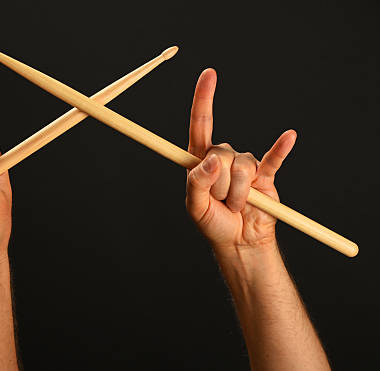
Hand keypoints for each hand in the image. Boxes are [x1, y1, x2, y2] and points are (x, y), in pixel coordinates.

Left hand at [185, 69, 296, 257]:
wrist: (238, 241)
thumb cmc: (212, 222)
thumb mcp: (195, 207)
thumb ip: (197, 182)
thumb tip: (211, 159)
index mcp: (201, 159)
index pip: (200, 124)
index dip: (204, 99)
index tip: (209, 74)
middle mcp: (223, 156)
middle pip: (222, 153)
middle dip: (219, 184)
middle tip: (220, 203)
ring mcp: (246, 165)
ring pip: (242, 166)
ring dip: (237, 193)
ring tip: (236, 206)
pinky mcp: (266, 175)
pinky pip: (274, 159)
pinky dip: (281, 149)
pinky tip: (289, 137)